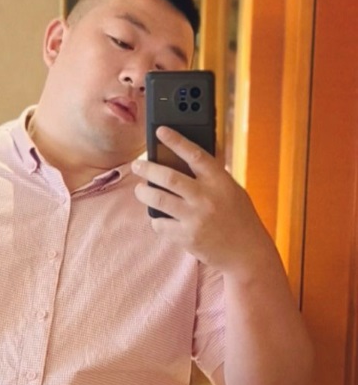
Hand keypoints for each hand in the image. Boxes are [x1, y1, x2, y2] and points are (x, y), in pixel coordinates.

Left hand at [132, 127, 270, 277]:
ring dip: (144, 193)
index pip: (194, 154)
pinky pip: (160, 224)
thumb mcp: (232, 190)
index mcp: (219, 181)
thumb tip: (186, 159)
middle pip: (169, 177)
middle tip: (137, 165)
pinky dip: (156, 219)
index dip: (176, 140)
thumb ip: (212, 177)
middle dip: (148, 168)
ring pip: (159, 199)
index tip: (160, 130)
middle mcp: (206, 197)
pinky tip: (158, 217)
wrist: (246, 253)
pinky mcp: (187, 237)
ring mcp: (195, 218)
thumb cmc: (239, 219)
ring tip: (140, 189)